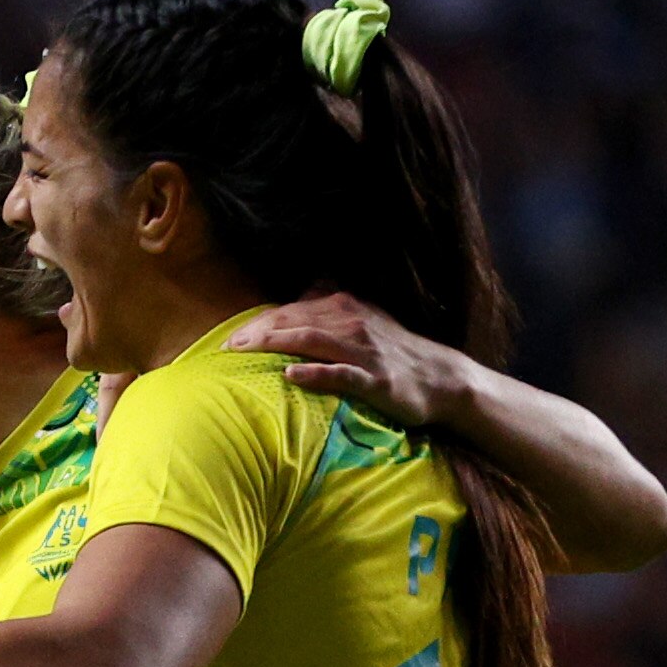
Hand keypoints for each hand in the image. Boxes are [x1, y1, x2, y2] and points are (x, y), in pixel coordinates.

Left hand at [226, 292, 465, 429]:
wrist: (441, 377)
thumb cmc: (395, 352)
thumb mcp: (364, 318)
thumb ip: (333, 305)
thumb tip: (308, 287)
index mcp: (343, 306)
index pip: (290, 310)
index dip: (255, 324)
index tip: (226, 340)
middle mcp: (350, 321)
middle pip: (293, 321)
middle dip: (255, 333)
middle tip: (224, 350)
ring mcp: (363, 349)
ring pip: (311, 340)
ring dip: (274, 344)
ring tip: (244, 354)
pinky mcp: (375, 379)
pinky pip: (340, 373)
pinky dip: (314, 373)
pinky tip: (290, 375)